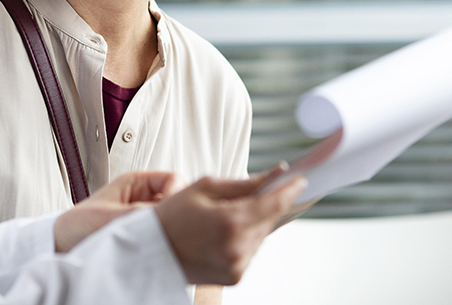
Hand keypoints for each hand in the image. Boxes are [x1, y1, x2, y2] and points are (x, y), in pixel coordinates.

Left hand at [54, 171, 181, 252]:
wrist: (61, 246)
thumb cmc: (77, 225)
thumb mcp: (110, 216)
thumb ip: (139, 213)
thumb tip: (167, 215)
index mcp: (137, 182)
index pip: (174, 179)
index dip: (178, 194)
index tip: (172, 213)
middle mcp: (144, 197)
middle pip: (178, 199)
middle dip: (177, 214)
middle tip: (169, 230)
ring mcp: (146, 217)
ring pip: (173, 219)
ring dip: (168, 229)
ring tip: (158, 242)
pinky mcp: (145, 236)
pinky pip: (164, 236)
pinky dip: (163, 242)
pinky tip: (155, 250)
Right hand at [154, 164, 307, 285]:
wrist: (150, 251)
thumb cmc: (173, 214)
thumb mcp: (205, 188)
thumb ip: (245, 183)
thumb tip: (278, 173)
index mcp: (231, 221)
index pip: (275, 203)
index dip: (291, 189)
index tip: (301, 179)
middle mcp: (238, 247)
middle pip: (270, 220)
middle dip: (268, 204)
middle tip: (260, 190)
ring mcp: (238, 265)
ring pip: (262, 236)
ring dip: (255, 222)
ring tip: (229, 213)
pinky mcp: (235, 277)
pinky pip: (251, 250)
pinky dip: (245, 238)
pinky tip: (224, 230)